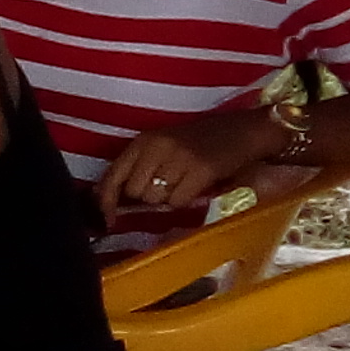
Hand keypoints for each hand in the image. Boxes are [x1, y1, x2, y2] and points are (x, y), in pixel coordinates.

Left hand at [98, 105, 276, 224]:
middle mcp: (157, 146)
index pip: (113, 175)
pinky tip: (197, 185)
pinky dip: (186, 199)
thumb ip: (138, 167)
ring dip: (168, 198)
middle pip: (135, 192)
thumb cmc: (200, 142)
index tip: (106, 219)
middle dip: (148, 196)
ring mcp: (179, 157)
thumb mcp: (163, 146)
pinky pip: (179, 201)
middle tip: (169, 184)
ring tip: (184, 181)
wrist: (243, 131)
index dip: (105, 201)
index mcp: (144, 140)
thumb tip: (112, 203)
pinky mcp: (201, 169)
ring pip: (156, 198)